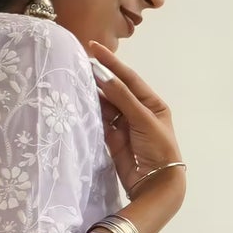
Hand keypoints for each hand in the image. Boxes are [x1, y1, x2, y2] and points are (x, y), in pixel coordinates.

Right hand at [86, 41, 183, 199]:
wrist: (155, 184)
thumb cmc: (158, 148)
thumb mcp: (143, 120)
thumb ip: (123, 98)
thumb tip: (104, 76)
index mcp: (151, 103)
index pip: (129, 78)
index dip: (112, 63)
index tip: (93, 48)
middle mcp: (137, 111)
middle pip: (115, 90)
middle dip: (99, 78)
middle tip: (77, 64)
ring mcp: (124, 125)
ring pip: (105, 105)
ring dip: (93, 95)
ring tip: (75, 81)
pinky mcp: (112, 139)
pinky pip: (99, 122)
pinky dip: (91, 113)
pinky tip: (80, 104)